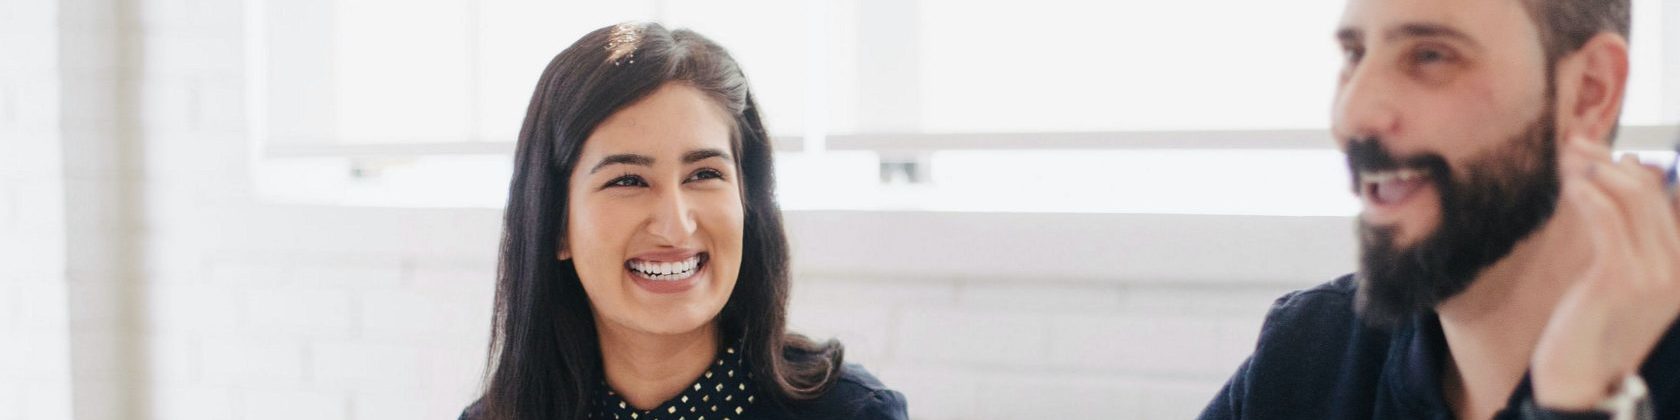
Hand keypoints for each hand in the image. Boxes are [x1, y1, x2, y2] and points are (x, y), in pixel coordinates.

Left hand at [1530, 137, 1679, 409]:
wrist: (1579, 378)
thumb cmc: (1591, 323)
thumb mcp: (1618, 275)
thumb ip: (1628, 232)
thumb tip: (1628, 172)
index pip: (1671, 198)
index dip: (1637, 168)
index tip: (1602, 149)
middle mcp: (1678, 266)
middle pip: (1651, 190)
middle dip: (1609, 159)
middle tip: (1573, 143)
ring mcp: (1655, 272)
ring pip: (1631, 196)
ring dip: (1593, 167)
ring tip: (1564, 156)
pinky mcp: (1620, 277)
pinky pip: (1606, 217)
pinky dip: (1586, 191)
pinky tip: (1566, 183)